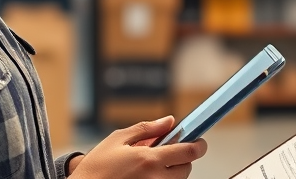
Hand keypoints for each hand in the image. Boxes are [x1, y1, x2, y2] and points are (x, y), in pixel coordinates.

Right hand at [70, 116, 208, 178]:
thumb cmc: (96, 168)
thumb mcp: (117, 140)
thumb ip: (146, 129)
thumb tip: (169, 121)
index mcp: (149, 159)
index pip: (188, 152)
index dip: (199, 145)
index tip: (199, 142)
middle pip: (186, 169)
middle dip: (182, 159)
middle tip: (167, 153)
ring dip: (172, 172)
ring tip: (151, 167)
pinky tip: (146, 176)